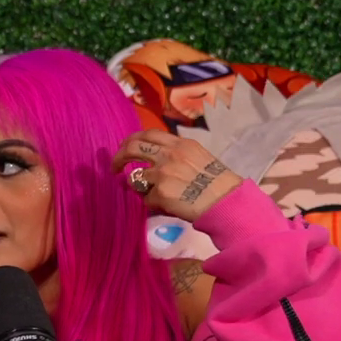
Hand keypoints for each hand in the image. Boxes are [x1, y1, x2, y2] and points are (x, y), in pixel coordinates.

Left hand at [112, 130, 243, 221]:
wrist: (226, 200)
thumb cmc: (217, 182)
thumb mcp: (199, 157)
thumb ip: (176, 154)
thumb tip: (153, 161)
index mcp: (180, 144)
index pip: (149, 134)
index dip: (132, 140)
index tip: (125, 148)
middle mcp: (169, 155)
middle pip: (132, 148)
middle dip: (118, 157)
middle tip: (114, 167)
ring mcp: (163, 173)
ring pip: (136, 178)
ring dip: (139, 187)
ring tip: (152, 195)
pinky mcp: (160, 193)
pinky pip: (146, 199)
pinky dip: (153, 204)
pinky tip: (168, 206)